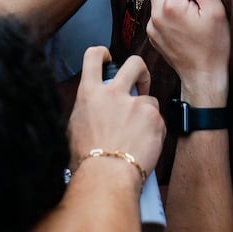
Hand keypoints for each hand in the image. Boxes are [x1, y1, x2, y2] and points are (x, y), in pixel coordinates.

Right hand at [68, 47, 164, 176]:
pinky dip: (154, 131)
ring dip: (147, 111)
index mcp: (89, 94)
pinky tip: (145, 146)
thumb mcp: (73, 130)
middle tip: (141, 84)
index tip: (109, 58)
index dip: (103, 53)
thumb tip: (91, 112)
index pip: (93, 56)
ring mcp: (136, 104)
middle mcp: (113, 93)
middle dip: (141, 71)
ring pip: (150, 97)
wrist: (105, 178)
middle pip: (134, 63)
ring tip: (139, 133)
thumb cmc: (86, 162)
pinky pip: (159, 120)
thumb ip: (86, 112)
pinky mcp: (154, 118)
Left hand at [147, 0, 229, 103]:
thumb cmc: (213, 46)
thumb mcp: (217, 12)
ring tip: (188, 13)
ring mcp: (152, 26)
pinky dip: (167, 13)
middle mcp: (156, 14)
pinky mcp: (152, 35)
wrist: (203, 76)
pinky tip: (182, 25)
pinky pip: (156, 13)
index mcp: (172, 6)